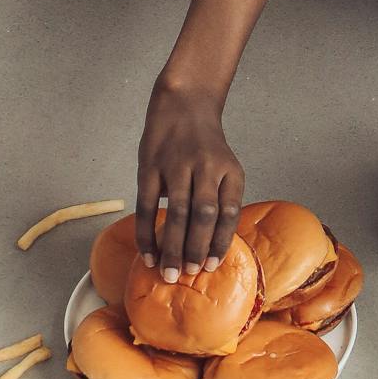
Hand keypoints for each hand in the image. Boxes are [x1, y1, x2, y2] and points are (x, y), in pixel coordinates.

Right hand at [135, 73, 244, 279]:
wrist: (184, 104)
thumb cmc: (206, 146)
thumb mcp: (225, 167)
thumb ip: (222, 200)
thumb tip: (212, 247)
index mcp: (230, 171)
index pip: (229, 212)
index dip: (220, 241)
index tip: (213, 266)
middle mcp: (206, 167)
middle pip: (204, 215)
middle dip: (197, 248)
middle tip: (190, 274)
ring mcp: (177, 165)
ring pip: (177, 212)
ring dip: (173, 246)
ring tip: (169, 272)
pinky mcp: (151, 166)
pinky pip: (148, 205)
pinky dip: (148, 232)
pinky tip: (148, 253)